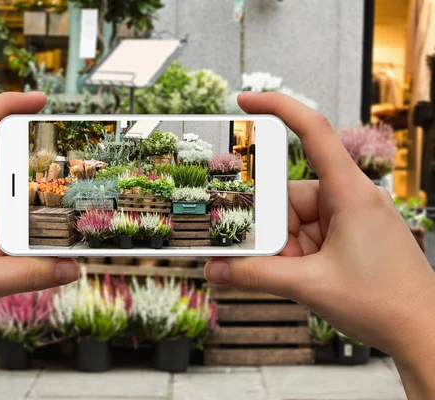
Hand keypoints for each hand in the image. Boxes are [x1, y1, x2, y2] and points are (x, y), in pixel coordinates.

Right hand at [205, 92, 434, 397]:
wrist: (422, 332)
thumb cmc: (385, 302)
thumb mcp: (309, 285)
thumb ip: (255, 275)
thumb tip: (215, 268)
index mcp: (349, 193)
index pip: (313, 132)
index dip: (278, 108)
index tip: (245, 102)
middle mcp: (349, 198)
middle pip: (289, 194)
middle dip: (270, 227)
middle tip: (251, 251)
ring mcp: (349, 218)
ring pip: (296, 219)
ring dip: (283, 248)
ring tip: (285, 274)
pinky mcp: (348, 236)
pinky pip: (308, 234)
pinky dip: (295, 254)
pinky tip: (294, 274)